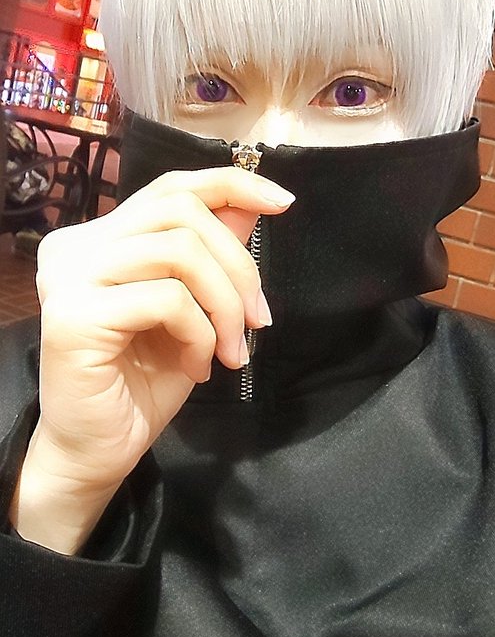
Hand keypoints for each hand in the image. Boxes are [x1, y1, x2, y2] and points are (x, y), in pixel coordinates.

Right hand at [9, 167, 294, 551]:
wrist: (98, 451)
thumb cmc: (143, 383)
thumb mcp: (194, 310)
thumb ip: (212, 255)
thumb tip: (253, 204)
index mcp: (100, 237)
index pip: (171, 187)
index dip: (232, 185)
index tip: (283, 203)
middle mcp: (76, 246)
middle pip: (181, 213)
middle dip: (239, 264)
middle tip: (259, 321)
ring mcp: (69, 276)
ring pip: (179, 251)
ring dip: (225, 303)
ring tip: (232, 350)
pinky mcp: (74, 315)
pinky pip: (166, 299)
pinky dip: (200, 334)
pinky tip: (199, 368)